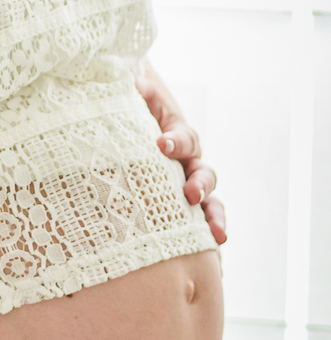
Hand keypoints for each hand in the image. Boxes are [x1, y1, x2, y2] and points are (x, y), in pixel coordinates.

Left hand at [135, 72, 226, 244]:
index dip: (176, 140)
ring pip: (209, 202)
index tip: (161, 143)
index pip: (183, 138)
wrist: (124, 128)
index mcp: (175, 135)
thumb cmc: (125, 114)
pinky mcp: (180, 208)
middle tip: (190, 193)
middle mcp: (186, 163)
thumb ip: (130, 91)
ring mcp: (185, 185)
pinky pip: (199, 225)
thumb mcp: (126, 100)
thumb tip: (129, 80)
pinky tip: (216, 259)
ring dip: (213, 216)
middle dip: (199, 183)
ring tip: (216, 234)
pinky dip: (208, 240)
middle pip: (203, 173)